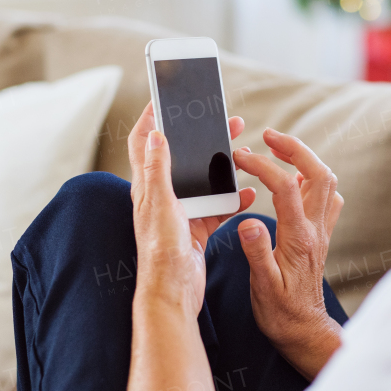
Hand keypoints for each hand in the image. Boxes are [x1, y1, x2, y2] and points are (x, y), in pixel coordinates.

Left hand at [126, 103, 255, 311]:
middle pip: (180, 156)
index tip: (165, 98)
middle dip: (199, 136)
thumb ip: (158, 169)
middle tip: (221, 119)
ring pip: (202, 180)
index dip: (151, 118)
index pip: (143, 143)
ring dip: (220, 165)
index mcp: (147, 187)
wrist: (174, 292)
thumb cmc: (162, 250)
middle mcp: (162, 197)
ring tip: (241, 150)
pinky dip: (233, 198)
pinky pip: (218, 207)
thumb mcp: (160, 203)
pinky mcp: (197, 228)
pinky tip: (247, 192)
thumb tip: (155, 134)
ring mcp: (181, 213)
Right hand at [232, 129, 343, 378]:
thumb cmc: (281, 312)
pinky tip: (294, 180)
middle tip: (268, 137)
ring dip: (305, 159)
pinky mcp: (321, 236)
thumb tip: (249, 222)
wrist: (305, 331)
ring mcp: (322, 231)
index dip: (263, 166)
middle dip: (295, 148)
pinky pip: (327, 198)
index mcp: (298, 238)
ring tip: (278, 150)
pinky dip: (313, 179)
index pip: (285, 187)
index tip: (240, 158)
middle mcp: (316, 230)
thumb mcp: (262, 286)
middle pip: (318, 173)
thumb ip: (257, 253)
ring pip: (326, 182)